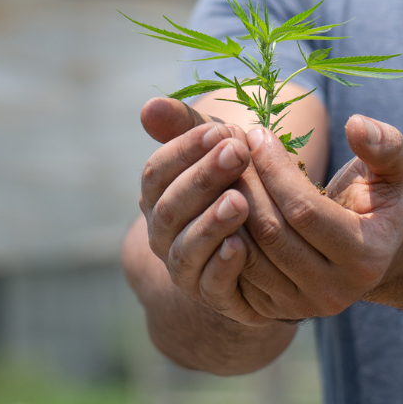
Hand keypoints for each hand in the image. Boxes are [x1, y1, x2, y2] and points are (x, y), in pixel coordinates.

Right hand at [137, 97, 275, 324]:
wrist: (254, 242)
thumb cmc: (231, 180)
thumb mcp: (212, 149)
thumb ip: (184, 128)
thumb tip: (148, 107)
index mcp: (157, 197)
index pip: (156, 173)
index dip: (184, 151)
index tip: (218, 132)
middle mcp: (162, 234)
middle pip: (171, 208)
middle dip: (203, 179)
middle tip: (236, 153)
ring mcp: (184, 268)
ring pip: (187, 249)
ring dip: (211, 224)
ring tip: (239, 202)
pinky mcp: (212, 295)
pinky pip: (212, 286)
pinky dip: (223, 267)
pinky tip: (241, 246)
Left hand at [230, 114, 402, 319]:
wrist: (367, 255)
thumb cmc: (377, 202)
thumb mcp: (394, 171)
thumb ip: (385, 145)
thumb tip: (357, 125)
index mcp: (365, 256)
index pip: (304, 210)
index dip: (274, 169)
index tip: (256, 133)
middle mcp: (333, 292)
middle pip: (270, 232)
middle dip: (245, 182)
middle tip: (230, 146)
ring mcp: (299, 306)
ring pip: (247, 252)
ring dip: (226, 204)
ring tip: (222, 166)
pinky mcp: (270, 310)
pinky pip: (233, 269)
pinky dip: (221, 230)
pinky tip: (220, 197)